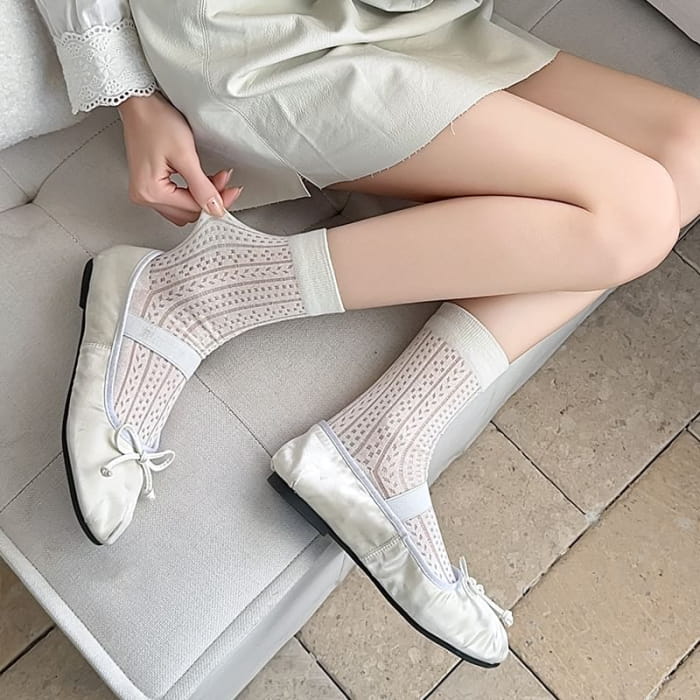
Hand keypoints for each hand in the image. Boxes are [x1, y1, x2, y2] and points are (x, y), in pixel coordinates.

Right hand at [117, 93, 242, 225]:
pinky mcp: (149, 186)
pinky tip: (201, 180)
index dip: (216, 201)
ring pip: (184, 208)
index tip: (232, 191)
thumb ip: (202, 187)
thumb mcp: (185, 155)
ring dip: (201, 196)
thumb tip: (215, 208)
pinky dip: (191, 192)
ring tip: (214, 179)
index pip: (192, 209)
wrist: (140, 105)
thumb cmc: (155, 121)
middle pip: (188, 212)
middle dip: (209, 199)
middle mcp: (144, 196)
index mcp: (149, 191)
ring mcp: (145, 192)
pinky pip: (176, 199)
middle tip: (224, 182)